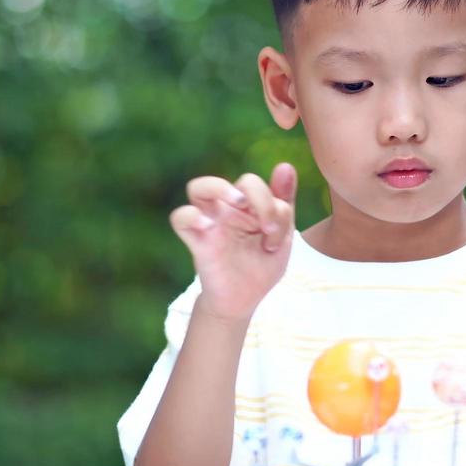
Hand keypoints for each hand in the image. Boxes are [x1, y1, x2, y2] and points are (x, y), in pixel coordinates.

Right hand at [168, 162, 296, 321]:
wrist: (244, 300)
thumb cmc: (261, 266)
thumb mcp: (281, 235)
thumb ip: (284, 203)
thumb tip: (285, 165)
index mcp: (248, 206)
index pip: (257, 185)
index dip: (272, 206)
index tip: (275, 236)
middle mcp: (228, 210)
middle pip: (236, 180)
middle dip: (258, 195)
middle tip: (266, 224)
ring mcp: (210, 223)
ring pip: (197, 187)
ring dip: (219, 188)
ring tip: (240, 205)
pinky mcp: (197, 242)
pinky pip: (180, 218)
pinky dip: (191, 216)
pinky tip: (209, 228)